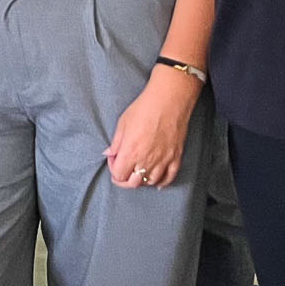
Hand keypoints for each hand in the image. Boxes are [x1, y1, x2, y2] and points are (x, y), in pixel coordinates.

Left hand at [104, 67, 199, 187]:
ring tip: (137, 173)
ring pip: (150, 182)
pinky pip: (169, 178)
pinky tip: (157, 183)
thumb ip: (116, 143)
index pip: (119, 174)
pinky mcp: (175, 158)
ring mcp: (163, 161)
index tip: (113, 159)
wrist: (168, 102)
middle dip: (124, 180)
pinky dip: (162, 183)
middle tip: (121, 173)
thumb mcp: (122, 124)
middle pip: (133, 183)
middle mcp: (147, 160)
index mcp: (131, 152)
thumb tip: (109, 154)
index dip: (113, 170)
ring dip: (141, 180)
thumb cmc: (143, 109)